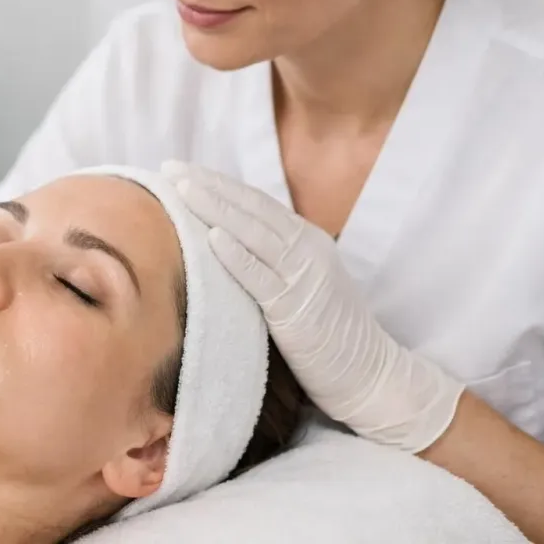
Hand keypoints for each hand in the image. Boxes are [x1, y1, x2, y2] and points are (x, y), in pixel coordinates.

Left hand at [162, 161, 463, 452]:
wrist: (371, 376)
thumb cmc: (329, 334)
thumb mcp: (301, 284)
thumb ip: (271, 260)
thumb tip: (222, 242)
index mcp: (307, 240)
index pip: (256, 202)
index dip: (219, 183)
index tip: (182, 170)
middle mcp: (308, 250)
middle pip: (252, 208)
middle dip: (210, 185)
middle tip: (171, 167)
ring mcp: (305, 277)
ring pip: (255, 233)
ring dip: (217, 208)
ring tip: (183, 189)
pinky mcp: (298, 310)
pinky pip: (262, 278)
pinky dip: (238, 256)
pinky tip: (212, 239)